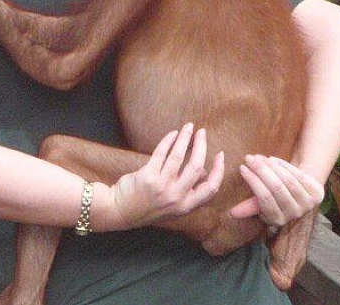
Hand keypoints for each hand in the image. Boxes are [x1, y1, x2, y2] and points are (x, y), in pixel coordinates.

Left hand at [108, 123, 224, 227]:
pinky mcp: (148, 177)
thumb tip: (204, 171)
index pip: (211, 188)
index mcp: (186, 206)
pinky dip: (169, 140)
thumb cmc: (148, 204)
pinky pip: (162, 153)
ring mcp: (162, 187)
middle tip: (202, 132)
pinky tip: (172, 134)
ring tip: (188, 127)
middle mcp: (176, 198)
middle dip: (201, 145)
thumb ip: (190, 190)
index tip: (220, 154)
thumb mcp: (174, 204)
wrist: (119, 211)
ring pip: (179, 156)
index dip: (219, 170)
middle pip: (197, 166)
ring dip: (185, 137)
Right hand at [228, 155, 323, 226]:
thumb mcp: (263, 203)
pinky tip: (273, 159)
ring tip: (259, 157)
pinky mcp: (317, 194)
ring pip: (287, 180)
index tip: (243, 168)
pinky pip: (298, 175)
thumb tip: (232, 213)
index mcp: (278, 220)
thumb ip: (250, 206)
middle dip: (261, 170)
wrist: (301, 191)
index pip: (264, 198)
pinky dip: (284, 166)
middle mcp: (294, 215)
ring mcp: (307, 205)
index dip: (253, 182)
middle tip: (249, 158)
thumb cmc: (277, 196)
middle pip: (276, 188)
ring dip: (271, 166)